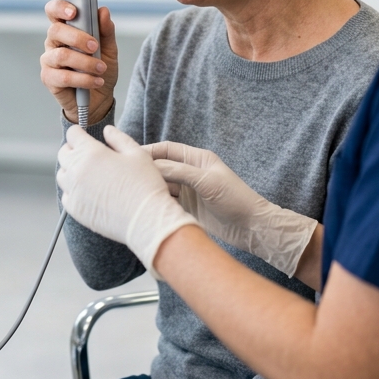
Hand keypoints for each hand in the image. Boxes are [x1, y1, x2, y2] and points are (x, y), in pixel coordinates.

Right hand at [40, 0, 117, 124]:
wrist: (99, 98)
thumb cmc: (100, 69)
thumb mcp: (109, 49)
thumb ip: (106, 31)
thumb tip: (104, 11)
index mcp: (65, 29)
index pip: (54, 11)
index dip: (60, 8)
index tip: (74, 12)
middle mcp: (53, 43)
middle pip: (56, 31)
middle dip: (78, 38)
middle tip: (95, 47)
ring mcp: (49, 61)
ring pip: (61, 55)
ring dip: (85, 62)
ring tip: (100, 68)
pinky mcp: (49, 78)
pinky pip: (63, 77)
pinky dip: (83, 79)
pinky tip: (96, 81)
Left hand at [57, 126, 198, 270]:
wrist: (146, 220)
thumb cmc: (145, 185)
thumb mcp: (137, 153)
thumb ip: (119, 138)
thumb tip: (107, 130)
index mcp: (91, 153)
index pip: (72, 135)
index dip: (79, 133)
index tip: (83, 135)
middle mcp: (77, 170)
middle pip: (64, 153)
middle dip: (73, 150)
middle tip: (87, 154)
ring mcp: (74, 191)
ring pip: (62, 175)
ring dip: (71, 171)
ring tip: (88, 174)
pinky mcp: (75, 209)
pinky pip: (66, 195)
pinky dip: (73, 191)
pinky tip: (88, 192)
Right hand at [143, 141, 317, 277]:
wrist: (252, 228)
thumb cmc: (236, 199)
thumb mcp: (207, 182)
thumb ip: (180, 171)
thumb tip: (152, 166)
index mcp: (197, 159)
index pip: (166, 149)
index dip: (148, 151)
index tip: (129, 157)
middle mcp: (190, 173)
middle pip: (161, 167)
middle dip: (145, 171)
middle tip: (126, 177)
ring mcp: (188, 191)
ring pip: (162, 185)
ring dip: (150, 188)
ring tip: (132, 193)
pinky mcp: (187, 208)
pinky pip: (167, 201)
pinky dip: (157, 202)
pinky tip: (145, 206)